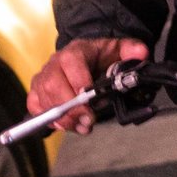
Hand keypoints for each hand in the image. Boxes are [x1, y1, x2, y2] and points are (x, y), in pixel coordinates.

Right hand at [27, 37, 148, 133]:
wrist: (87, 59)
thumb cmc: (101, 56)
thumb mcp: (119, 49)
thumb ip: (132, 49)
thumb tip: (141, 54)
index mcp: (75, 51)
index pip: (71, 62)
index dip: (78, 81)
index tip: (90, 99)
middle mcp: (55, 63)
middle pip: (53, 84)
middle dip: (70, 107)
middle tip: (88, 121)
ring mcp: (43, 77)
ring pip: (44, 98)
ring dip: (63, 117)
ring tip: (83, 127)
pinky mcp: (38, 91)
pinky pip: (35, 105)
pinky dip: (48, 119)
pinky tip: (66, 125)